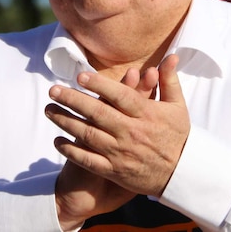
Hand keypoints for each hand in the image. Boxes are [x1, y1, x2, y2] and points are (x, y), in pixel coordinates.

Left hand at [46, 54, 189, 226]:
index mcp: (146, 115)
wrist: (181, 175)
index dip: (100, 86)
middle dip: (73, 100)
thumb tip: (170, 56)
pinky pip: (88, 160)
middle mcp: (132, 132)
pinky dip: (71, 151)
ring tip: (49, 109)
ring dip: (66, 121)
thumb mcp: (178, 107)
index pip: (120, 96)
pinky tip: (57, 140)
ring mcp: (121, 153)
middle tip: (53, 89)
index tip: (80, 76)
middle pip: (98, 114)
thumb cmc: (178, 137)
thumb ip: (169, 81)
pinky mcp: (114, 170)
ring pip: (88, 135)